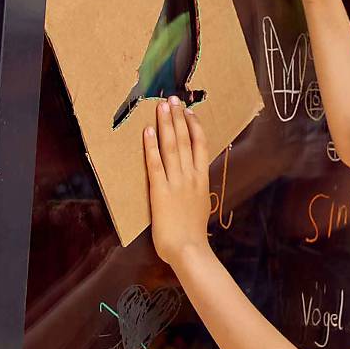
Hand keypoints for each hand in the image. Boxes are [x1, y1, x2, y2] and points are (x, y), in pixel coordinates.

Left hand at [144, 97, 212, 265]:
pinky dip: (151, 146)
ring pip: (172, 146)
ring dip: (166, 124)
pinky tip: (148, 131)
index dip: (194, 126)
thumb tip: (191, 187)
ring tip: (162, 106)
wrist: (189, 250)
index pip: (200, 146)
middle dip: (178, 117)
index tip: (189, 112)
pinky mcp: (160, 191)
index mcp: (201, 180)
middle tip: (173, 98)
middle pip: (185, 140)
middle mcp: (190, 176)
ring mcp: (176, 182)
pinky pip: (155, 164)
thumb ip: (195, 193)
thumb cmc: (193, 235)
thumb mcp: (200, 207)